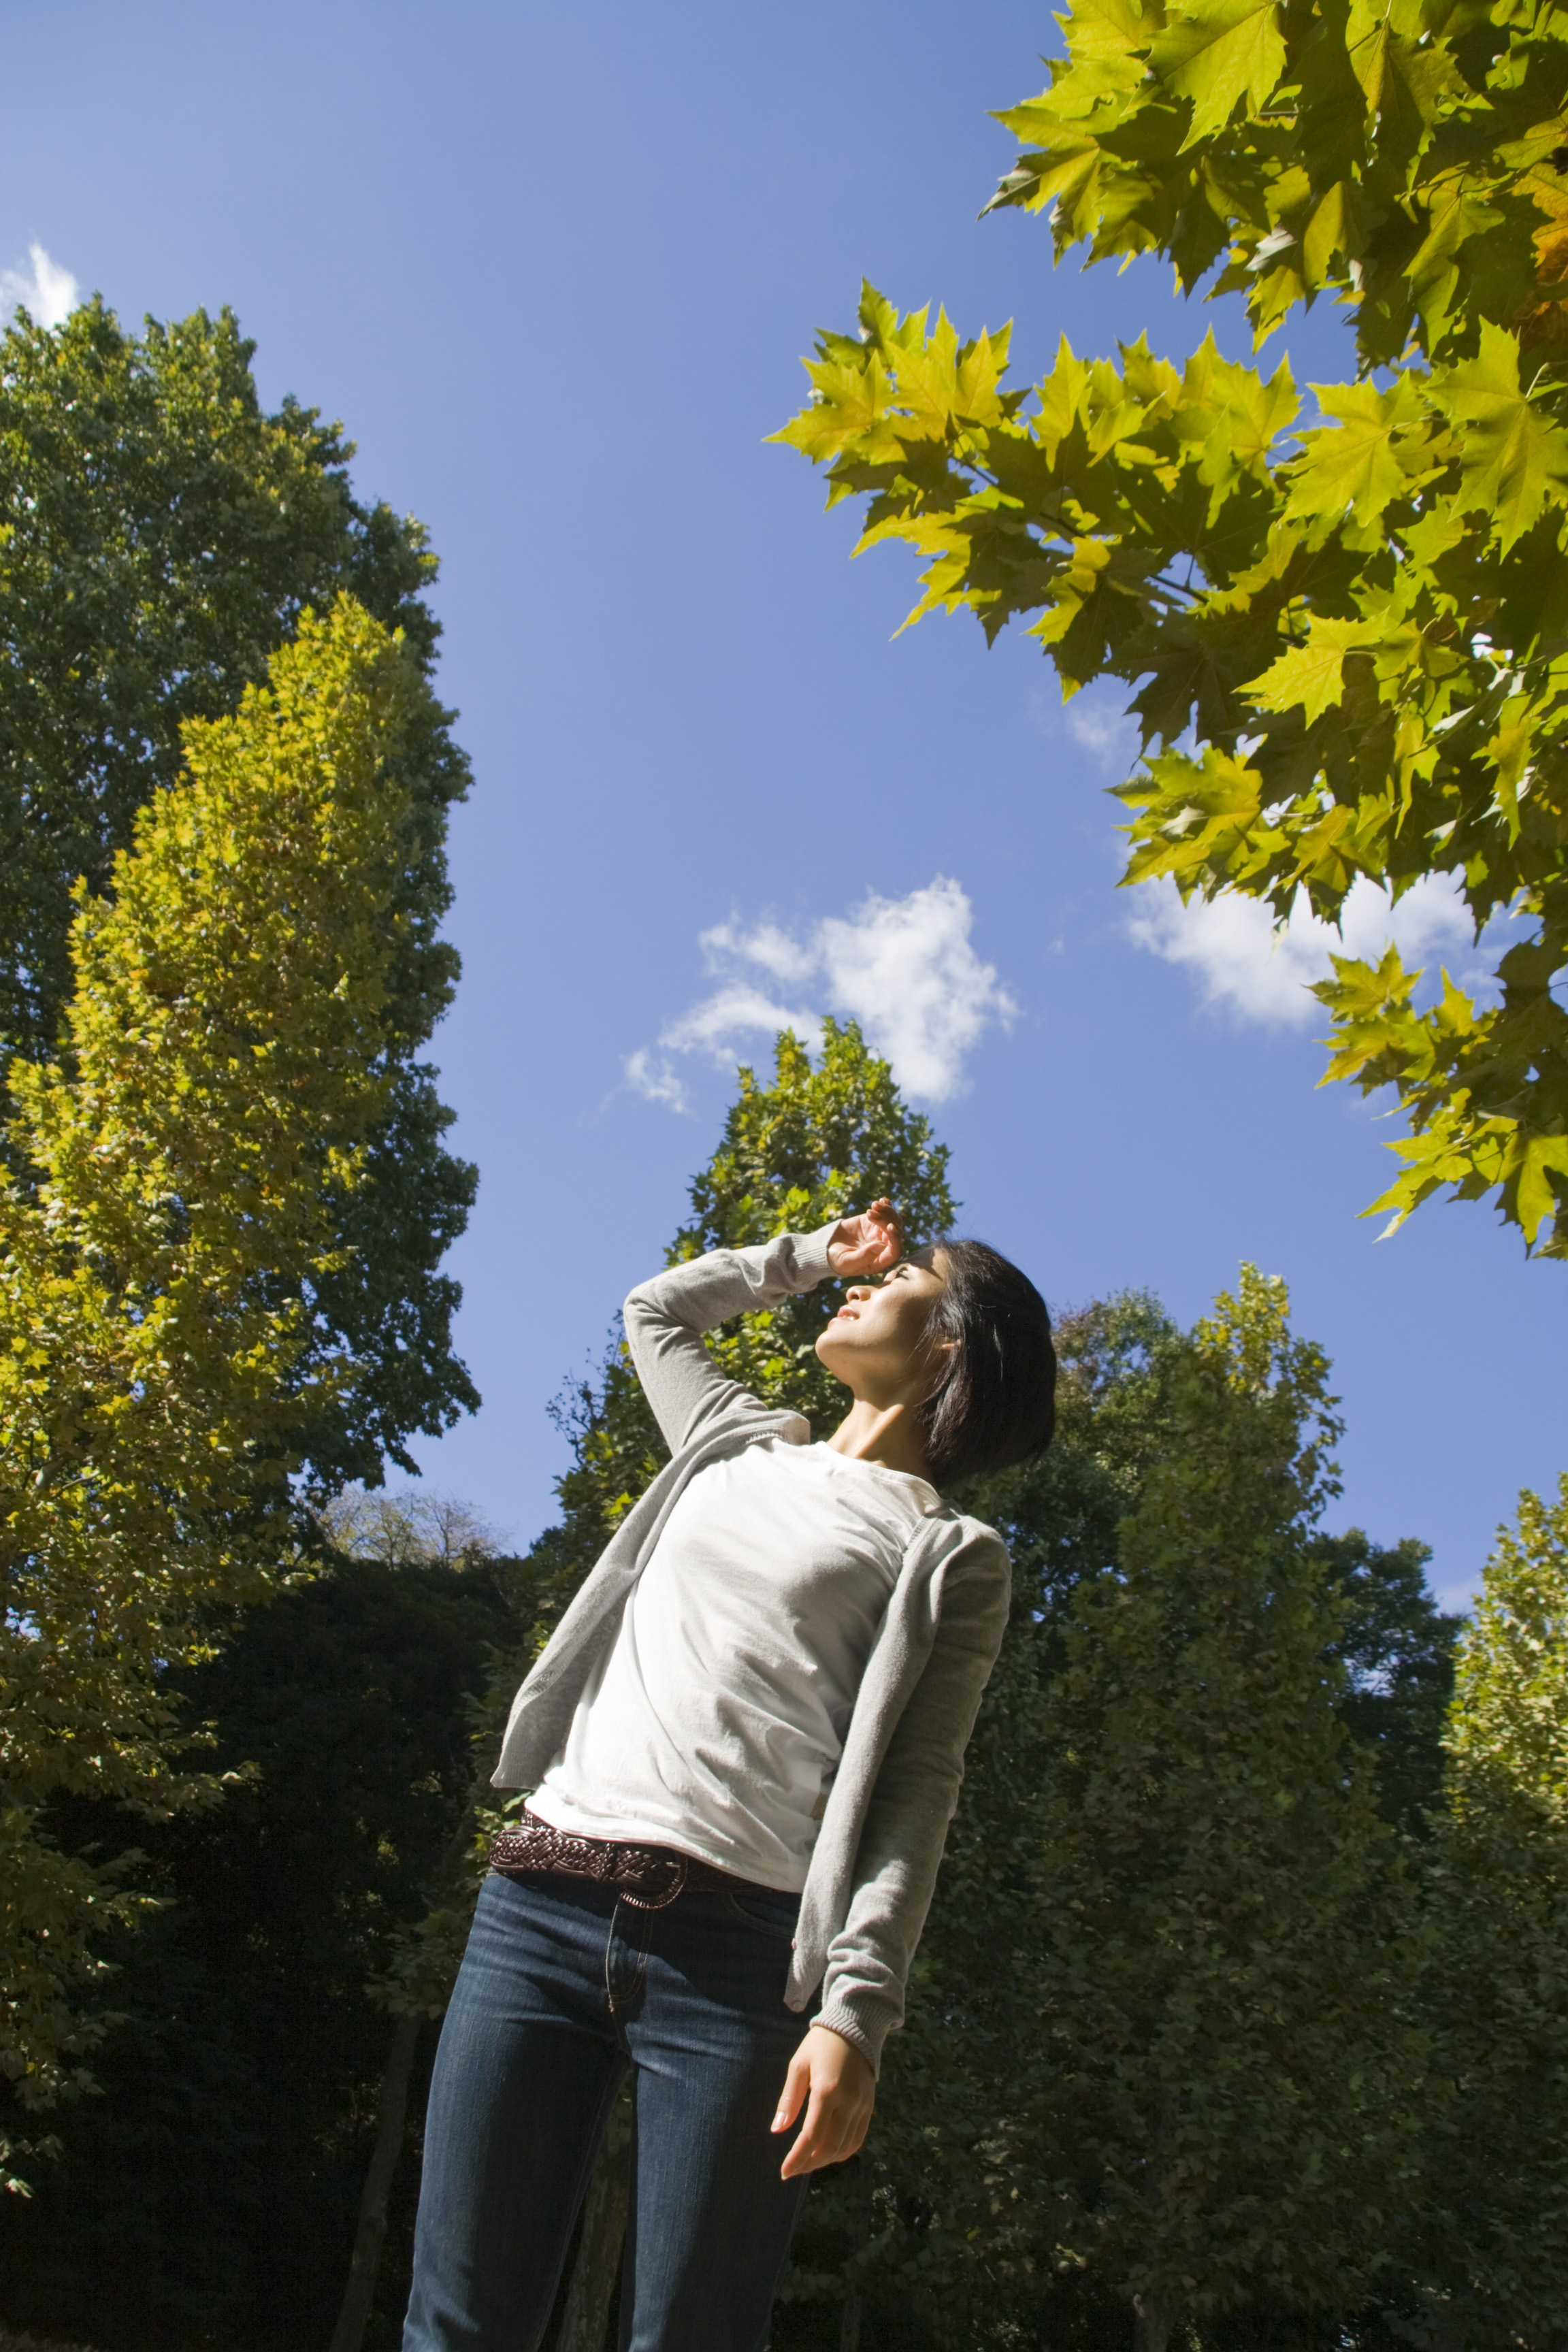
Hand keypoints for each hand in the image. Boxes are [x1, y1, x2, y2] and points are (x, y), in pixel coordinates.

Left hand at [771, 2023, 875, 2178]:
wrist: (855, 2028)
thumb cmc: (820, 2045)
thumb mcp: (799, 2065)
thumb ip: (789, 2099)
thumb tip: (777, 2130)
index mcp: (827, 2090)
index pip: (812, 2135)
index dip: (797, 2157)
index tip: (784, 2172)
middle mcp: (848, 2101)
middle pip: (830, 2146)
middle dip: (810, 2163)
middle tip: (794, 2170)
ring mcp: (862, 2106)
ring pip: (845, 2147)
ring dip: (825, 2161)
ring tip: (807, 2163)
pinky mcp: (869, 2107)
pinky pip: (858, 2139)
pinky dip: (843, 2152)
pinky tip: (828, 2153)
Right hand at [828, 1197, 902, 1279]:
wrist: (827, 1247)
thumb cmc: (837, 1260)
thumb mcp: (848, 1262)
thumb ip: (864, 1256)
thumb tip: (882, 1245)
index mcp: (880, 1261)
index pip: (896, 1250)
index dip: (896, 1238)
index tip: (889, 1226)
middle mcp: (884, 1247)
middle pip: (896, 1232)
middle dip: (886, 1220)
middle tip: (869, 1213)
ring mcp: (880, 1233)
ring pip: (893, 1220)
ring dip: (886, 1210)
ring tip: (873, 1205)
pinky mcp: (874, 1222)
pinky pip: (886, 1213)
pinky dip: (886, 1205)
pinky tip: (881, 1200)